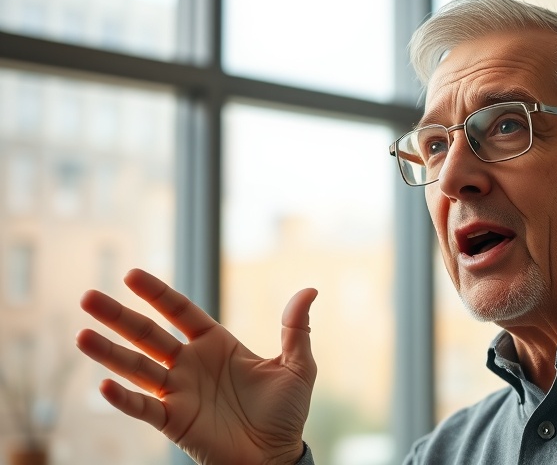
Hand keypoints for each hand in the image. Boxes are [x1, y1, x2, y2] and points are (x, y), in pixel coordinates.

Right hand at [76, 269, 317, 464]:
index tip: (130, 275)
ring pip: (137, 368)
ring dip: (109, 353)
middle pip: (148, 334)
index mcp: (216, 344)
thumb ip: (296, 329)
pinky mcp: (174, 422)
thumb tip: (310, 289)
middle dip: (119, 317)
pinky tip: (104, 385)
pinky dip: (124, 399)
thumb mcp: (297, 366)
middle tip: (88, 297)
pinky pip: (145, 408)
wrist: (277, 456)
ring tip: (81, 335)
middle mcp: (191, 364)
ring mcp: (179, 392)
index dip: (157, 294)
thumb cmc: (286, 412)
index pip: (180, 312)